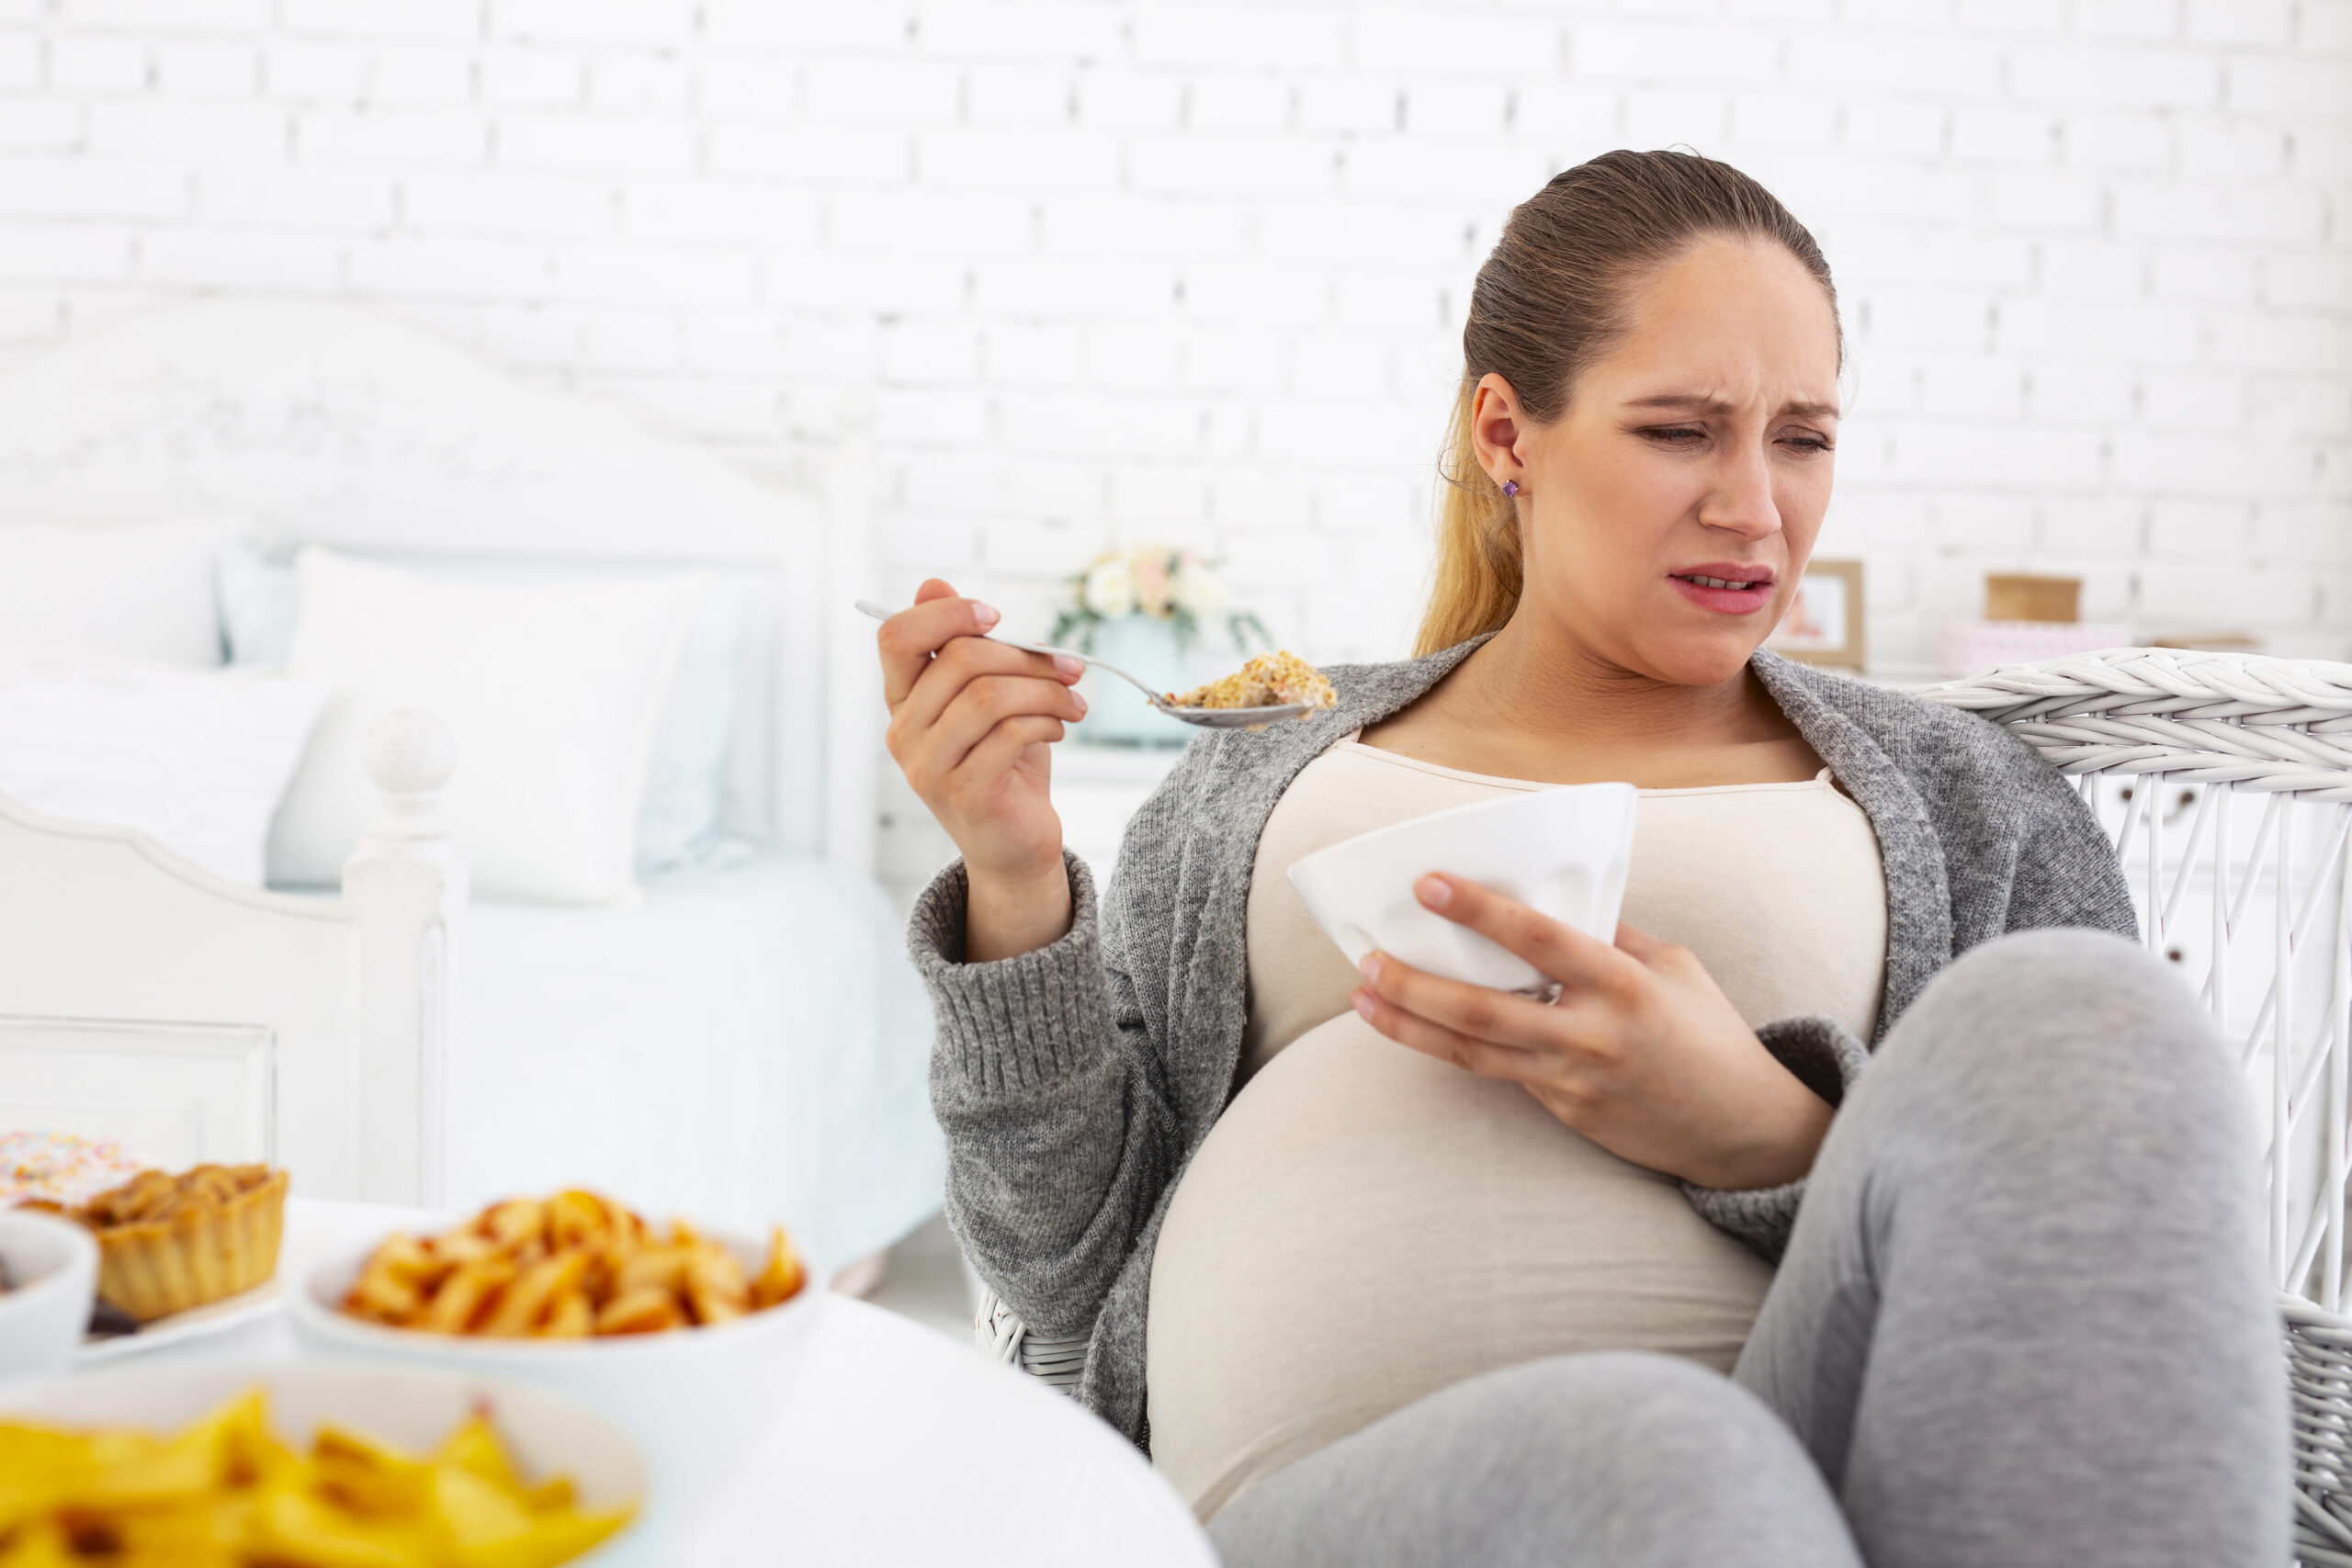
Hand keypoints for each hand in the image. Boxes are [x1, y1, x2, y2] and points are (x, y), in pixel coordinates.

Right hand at [878, 578, 1087, 960]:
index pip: (896, 636)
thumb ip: (964, 645)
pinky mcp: (963, 793)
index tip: (996, 615)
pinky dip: (1047, 722)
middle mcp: (903, 732)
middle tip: (1069, 668)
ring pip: (989, 696)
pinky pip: (1010, 734)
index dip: (947, 614)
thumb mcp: (988, 694)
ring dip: (1046, 691)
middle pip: (959, 660)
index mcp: (903, 700)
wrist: (1015, 843)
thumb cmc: (1004, 760)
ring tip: (1073, 703)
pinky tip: (1060, 728)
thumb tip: (932, 583)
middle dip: (1027, 656)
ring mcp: (928, 766)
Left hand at [1347, 874, 1833, 1190]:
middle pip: (1482, 1011)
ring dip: (1410, 1026)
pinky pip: (1501, 1075)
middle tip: (1366, 958)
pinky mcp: (1565, 1113)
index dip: (1479, 911)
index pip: (1538, 939)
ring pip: (1473, 1054)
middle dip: (1414, 984)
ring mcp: (1573, 1082)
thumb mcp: (1674, 967)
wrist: (1742, 1129)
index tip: (1427, 884)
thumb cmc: (1711, 1036)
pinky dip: (1455, 1050)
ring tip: (1363, 998)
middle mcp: (1592, 1035)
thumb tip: (1554, 901)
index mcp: (1623, 984)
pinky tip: (1418, 1027)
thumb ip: (1613, 936)